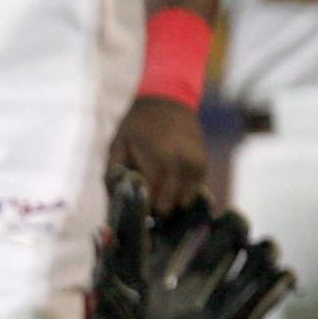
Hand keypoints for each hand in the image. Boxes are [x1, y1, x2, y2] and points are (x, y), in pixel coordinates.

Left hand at [108, 95, 208, 216]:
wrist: (168, 101)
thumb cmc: (137, 124)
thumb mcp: (117, 144)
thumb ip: (114, 173)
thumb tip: (113, 200)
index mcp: (158, 159)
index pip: (153, 198)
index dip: (143, 211)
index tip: (135, 218)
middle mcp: (181, 164)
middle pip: (171, 204)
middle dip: (157, 211)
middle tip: (145, 212)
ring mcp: (196, 165)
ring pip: (185, 200)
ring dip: (171, 203)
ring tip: (157, 200)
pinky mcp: (204, 164)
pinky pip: (194, 189)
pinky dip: (182, 193)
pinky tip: (169, 189)